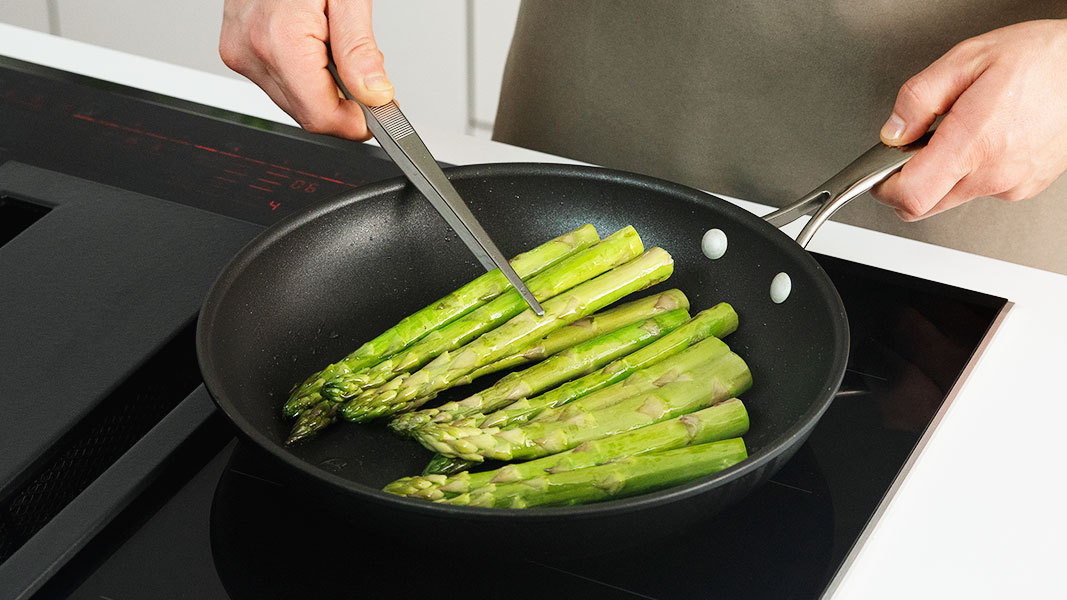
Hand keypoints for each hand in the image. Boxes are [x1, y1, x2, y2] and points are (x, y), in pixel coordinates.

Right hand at [219, 0, 393, 140]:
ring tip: (336, 48)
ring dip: (324, 89)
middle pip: (307, 114)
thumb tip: (375, 95)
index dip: (357, 123)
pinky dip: (304, 75)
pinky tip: (314, 46)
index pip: (320, 116)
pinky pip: (278, 82)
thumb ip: (360, 50)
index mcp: (278, 41)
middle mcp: (250, 51)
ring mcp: (239, 52)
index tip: (381, 115)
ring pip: (293, 102)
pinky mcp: (236, 49)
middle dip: (344, 104)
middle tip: (369, 78)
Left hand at [872, 19, 1066, 220]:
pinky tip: (986, 137)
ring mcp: (1012, 184)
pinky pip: (981, 189)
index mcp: (974, 143)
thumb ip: (918, 98)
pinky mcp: (1025, 187)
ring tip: (961, 130)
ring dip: (942, 173)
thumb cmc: (1043, 58)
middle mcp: (994, 172)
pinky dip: (971, 170)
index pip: (911, 196)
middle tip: (916, 145)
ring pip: (952, 197)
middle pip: (925, 204)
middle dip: (909, 180)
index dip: (885, 188)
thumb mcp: (966, 59)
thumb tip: (893, 131)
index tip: (879, 173)